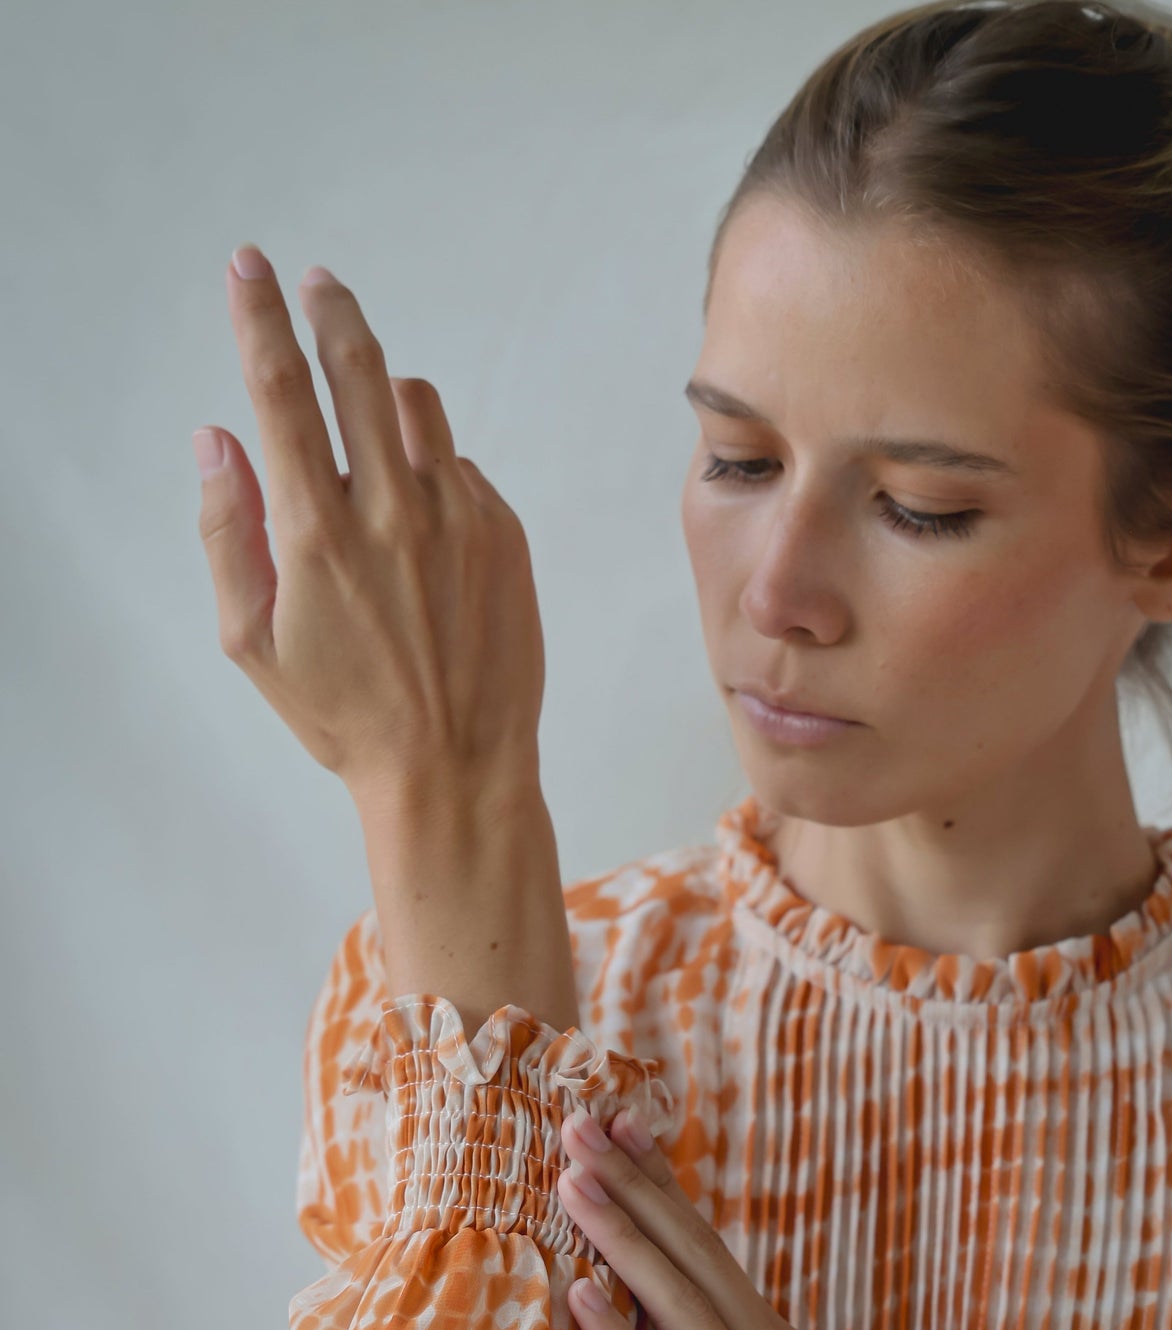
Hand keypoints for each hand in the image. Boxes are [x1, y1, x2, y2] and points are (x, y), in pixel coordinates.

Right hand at [192, 244, 544, 796]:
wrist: (456, 770)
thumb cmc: (345, 716)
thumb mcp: (254, 642)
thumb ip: (226, 531)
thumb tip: (216, 438)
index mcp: (317, 534)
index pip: (281, 392)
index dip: (260, 317)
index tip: (250, 267)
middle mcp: (392, 512)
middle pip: (360, 368)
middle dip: (331, 310)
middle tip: (317, 282)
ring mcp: (459, 518)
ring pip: (419, 407)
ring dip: (386, 397)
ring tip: (370, 438)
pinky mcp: (505, 533)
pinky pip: (461, 468)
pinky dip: (433, 474)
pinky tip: (420, 534)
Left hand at [556, 1104, 875, 1329]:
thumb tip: (629, 1322)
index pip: (710, 1254)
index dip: (660, 1187)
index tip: (612, 1129)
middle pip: (696, 1262)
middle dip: (633, 1188)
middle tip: (574, 1125)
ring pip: (684, 1312)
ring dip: (623, 1241)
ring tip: (570, 1184)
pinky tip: (581, 1299)